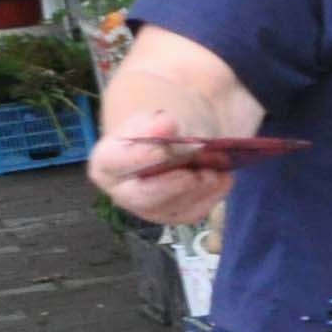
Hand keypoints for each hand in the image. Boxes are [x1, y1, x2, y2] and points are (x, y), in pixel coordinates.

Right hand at [88, 120, 237, 223]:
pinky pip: (192, 213)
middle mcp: (122, 191)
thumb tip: (166, 124)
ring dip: (197, 190)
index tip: (163, 148)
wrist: (177, 140)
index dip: (140, 156)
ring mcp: (148, 208)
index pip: (116, 162)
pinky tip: (224, 179)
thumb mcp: (158, 117)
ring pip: (171, 207)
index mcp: (107, 161)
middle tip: (195, 173)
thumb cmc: (161, 127)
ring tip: (216, 172)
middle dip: (172, 184)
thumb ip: (159, 122)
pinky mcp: (173, 215)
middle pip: (142, 196)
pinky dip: (211, 196)